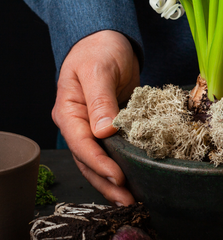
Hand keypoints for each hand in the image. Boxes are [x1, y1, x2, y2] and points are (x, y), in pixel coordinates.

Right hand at [52, 30, 139, 205]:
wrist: (110, 40)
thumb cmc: (100, 49)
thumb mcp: (98, 71)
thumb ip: (100, 101)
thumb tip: (104, 131)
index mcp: (69, 111)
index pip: (82, 144)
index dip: (99, 163)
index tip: (119, 176)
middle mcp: (79, 124)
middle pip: (89, 160)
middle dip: (107, 182)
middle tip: (129, 199)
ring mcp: (94, 126)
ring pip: (100, 160)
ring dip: (114, 180)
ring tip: (132, 197)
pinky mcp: (111, 125)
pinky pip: (114, 149)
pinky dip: (123, 164)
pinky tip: (136, 176)